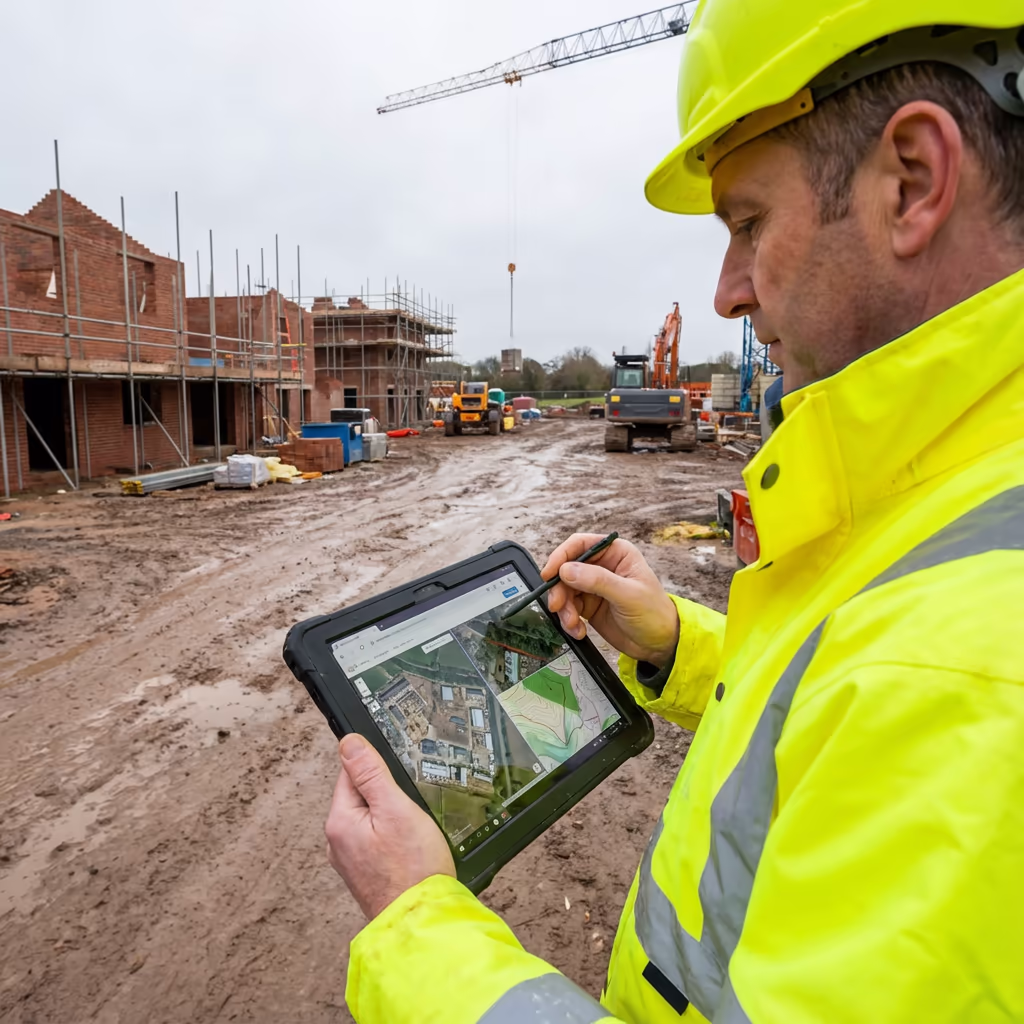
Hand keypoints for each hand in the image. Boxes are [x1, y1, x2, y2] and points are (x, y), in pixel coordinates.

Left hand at [325, 733, 454, 919]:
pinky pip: (377, 839)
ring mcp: (351, 859)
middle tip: (410, 809)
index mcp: (339, 821)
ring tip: (412, 832)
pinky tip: (410, 847)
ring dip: (392, 817)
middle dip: (387, 795)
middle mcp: (338, 841)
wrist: (421, 920)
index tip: (399, 777)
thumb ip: (370, 773)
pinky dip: (394, 837)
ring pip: (372, 819)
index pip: (351, 773)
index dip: (378, 769)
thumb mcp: (395, 808)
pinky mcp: (367, 872)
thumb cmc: (413, 869)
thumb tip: (348, 742)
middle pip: (362, 795)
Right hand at [541, 534, 678, 666]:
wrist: (660, 644)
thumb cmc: (655, 614)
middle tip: (558, 605)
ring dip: (564, 608)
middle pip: (567, 569)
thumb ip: (598, 581)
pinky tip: (578, 630)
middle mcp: (603, 566)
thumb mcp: (628, 595)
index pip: (580, 545)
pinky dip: (569, 620)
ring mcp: (594, 586)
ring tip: (572, 623)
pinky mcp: (589, 606)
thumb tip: (567, 570)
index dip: (561, 556)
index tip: (550, 573)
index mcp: (616, 553)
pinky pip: (569, 608)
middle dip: (560, 589)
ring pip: (565, 590)